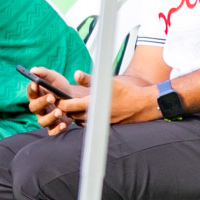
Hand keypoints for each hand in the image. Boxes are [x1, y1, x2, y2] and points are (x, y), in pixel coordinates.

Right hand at [24, 66, 85, 134]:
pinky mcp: (54, 126)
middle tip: (52, 97)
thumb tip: (33, 70)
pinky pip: (52, 131)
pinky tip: (64, 124)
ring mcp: (45, 118)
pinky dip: (57, 129)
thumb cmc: (60, 87)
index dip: (32, 89)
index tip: (36, 83)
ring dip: (50, 117)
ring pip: (42, 121)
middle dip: (42, 102)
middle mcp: (38, 108)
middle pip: (34, 108)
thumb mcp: (54, 77)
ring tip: (59, 111)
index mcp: (36, 95)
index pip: (30, 92)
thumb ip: (44, 73)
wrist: (73, 99)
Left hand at [27, 68, 158, 133]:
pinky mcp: (107, 126)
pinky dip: (86, 120)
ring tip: (72, 107)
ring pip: (81, 121)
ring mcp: (101, 122)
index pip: (69, 106)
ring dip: (76, 115)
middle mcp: (95, 116)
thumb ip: (89, 79)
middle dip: (66, 109)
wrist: (144, 104)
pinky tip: (86, 113)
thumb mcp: (106, 82)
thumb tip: (75, 74)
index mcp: (92, 104)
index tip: (56, 98)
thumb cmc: (126, 91)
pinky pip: (91, 124)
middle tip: (60, 102)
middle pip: (73, 114)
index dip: (61, 102)